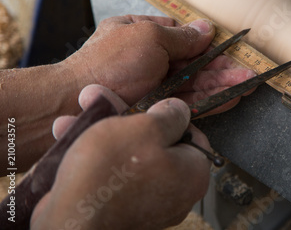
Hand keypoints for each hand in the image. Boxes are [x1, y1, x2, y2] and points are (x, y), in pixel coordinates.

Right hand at [32, 88, 210, 229]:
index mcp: (193, 175)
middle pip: (156, 143)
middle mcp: (176, 193)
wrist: (68, 222)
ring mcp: (147, 204)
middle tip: (103, 101)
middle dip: (126, 118)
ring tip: (77, 116)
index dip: (169, 116)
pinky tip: (69, 136)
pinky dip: (95, 156)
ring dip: (103, 132)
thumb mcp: (146, 128)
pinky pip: (113, 175)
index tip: (147, 106)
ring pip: (129, 156)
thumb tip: (180, 110)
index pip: (193, 135)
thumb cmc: (110, 173)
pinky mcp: (119, 210)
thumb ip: (169, 116)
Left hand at [64, 15, 252, 105]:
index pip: (182, 36)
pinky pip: (189, 102)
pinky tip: (232, 97)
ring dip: (223, 85)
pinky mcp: (157, 108)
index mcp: (143, 34)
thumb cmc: (108, 62)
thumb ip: (181, 36)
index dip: (207, 43)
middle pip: (194, 63)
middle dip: (222, 68)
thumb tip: (207, 27)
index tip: (228, 48)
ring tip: (249, 84)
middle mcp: (151, 60)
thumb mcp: (147, 36)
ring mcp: (154, 86)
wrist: (77, 102)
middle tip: (249, 73)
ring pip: (195, 84)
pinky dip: (211, 100)